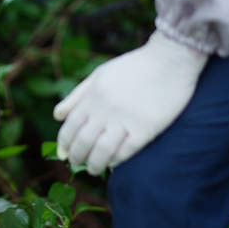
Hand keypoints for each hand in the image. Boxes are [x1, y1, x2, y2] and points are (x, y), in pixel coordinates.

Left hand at [53, 31, 208, 174]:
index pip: (70, 126)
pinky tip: (113, 162)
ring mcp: (126, 118)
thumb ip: (77, 95)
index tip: (65, 152)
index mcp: (94, 95)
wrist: (171, 59)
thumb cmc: (134, 67)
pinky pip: (126, 151)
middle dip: (77, 156)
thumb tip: (57, 116)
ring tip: (93, 168)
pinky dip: (116, 160)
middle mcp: (106, 108)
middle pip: (83, 141)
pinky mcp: (146, 128)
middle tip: (78, 162)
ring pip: (102, 151)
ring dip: (94, 165)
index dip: (64, 143)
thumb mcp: (100, 74)